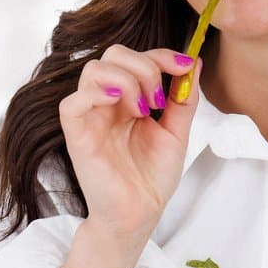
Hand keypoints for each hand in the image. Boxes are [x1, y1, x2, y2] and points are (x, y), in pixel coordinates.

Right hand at [58, 43, 199, 248]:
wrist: (141, 212)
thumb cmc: (152, 177)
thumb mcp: (177, 132)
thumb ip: (184, 99)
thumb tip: (195, 62)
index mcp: (128, 99)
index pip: (136, 58)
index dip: (161, 54)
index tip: (185, 66)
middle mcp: (107, 103)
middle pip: (113, 54)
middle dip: (144, 66)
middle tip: (159, 100)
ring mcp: (90, 117)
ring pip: (93, 69)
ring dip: (126, 79)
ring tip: (143, 109)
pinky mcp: (77, 136)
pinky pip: (71, 103)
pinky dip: (95, 94)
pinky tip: (120, 104)